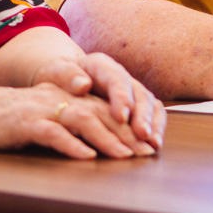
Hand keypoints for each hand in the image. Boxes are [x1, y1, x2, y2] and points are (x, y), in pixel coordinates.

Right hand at [0, 84, 146, 159]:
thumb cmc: (15, 120)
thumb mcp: (50, 117)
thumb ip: (76, 124)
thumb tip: (106, 145)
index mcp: (70, 97)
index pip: (108, 110)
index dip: (131, 127)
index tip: (150, 145)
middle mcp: (61, 99)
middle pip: (102, 113)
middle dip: (128, 133)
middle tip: (148, 152)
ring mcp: (45, 109)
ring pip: (82, 120)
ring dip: (106, 139)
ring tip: (126, 156)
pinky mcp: (26, 123)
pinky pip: (53, 133)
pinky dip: (71, 145)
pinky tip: (87, 157)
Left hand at [31, 53, 164, 151]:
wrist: (67, 80)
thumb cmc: (60, 78)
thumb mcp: (55, 72)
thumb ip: (66, 75)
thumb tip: (83, 85)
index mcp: (103, 66)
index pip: (117, 80)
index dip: (122, 98)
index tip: (121, 117)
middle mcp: (123, 77)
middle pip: (140, 93)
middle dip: (142, 115)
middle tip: (142, 135)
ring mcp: (133, 91)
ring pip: (151, 104)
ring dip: (154, 124)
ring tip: (152, 143)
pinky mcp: (138, 105)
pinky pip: (154, 114)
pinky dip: (157, 128)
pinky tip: (154, 145)